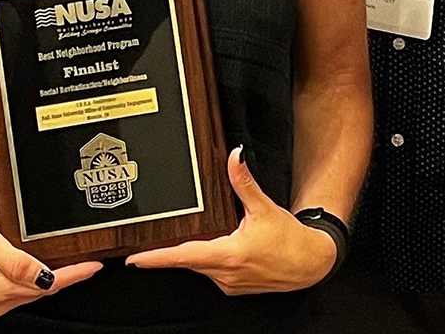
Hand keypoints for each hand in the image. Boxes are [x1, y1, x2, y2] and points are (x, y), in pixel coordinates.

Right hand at [0, 212, 101, 316]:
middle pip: (43, 290)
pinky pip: (20, 291)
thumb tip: (44, 276)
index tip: (93, 267)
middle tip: (88, 264)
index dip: (74, 275)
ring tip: (73, 266)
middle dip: (67, 278)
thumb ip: (17, 261)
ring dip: (52, 280)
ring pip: (32, 292)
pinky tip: (42, 271)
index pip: (48, 284)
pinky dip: (35, 281)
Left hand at [125, 147, 336, 293]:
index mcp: (228, 255)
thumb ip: (244, 183)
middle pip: (188, 260)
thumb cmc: (289, 240)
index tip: (134, 258)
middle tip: (149, 242)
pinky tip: (216, 248)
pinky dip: (208, 261)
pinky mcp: (235, 287)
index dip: (156, 258)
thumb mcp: (263, 208)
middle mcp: (225, 274)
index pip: (183, 256)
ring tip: (190, 239)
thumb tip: (234, 157)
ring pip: (200, 267)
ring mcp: (229, 283)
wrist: (310, 263)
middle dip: (171, 251)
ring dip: (193, 254)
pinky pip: (212, 273)